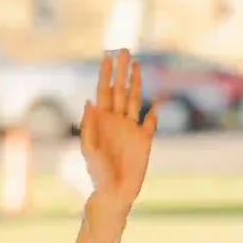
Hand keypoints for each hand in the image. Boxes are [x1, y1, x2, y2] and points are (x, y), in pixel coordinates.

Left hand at [78, 49, 155, 211]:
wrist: (114, 193)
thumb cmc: (97, 173)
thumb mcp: (89, 149)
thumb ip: (89, 126)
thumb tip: (89, 101)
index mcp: (101, 121)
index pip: (103, 91)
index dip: (106, 74)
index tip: (107, 56)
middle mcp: (116, 121)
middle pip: (119, 89)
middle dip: (121, 70)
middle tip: (124, 50)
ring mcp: (131, 129)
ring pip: (134, 99)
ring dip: (135, 82)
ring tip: (136, 64)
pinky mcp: (145, 141)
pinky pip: (150, 123)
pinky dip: (152, 114)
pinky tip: (154, 104)